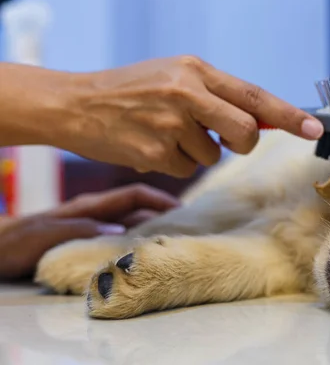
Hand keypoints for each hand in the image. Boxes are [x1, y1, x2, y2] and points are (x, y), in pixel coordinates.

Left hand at [0, 184, 179, 278]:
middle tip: (189, 227)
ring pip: (132, 226)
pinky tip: (144, 256)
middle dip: (165, 215)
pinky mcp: (88, 243)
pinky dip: (136, 245)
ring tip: (174, 242)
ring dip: (152, 231)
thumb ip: (81, 229)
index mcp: (91, 206)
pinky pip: (120, 240)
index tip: (184, 208)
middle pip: (139, 211)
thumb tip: (120, 232)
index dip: (161, 199)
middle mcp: (97, 215)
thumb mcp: (46, 234)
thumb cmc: (16, 241)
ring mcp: (93, 228)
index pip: (135, 195)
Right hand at [59, 56, 323, 176]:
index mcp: (195, 70)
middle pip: (245, 131)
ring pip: (211, 156)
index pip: (254, 95)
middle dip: (241, 142)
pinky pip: (184, 169)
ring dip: (193, 151)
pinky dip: (171, 162)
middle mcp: (186, 93)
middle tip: (221, 137)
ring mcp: (170, 123)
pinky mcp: (154, 152)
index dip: (288, 115)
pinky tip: (147, 144)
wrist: (75, 103)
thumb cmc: (132, 91)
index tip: (315, 129)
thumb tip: (259, 121)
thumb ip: (217, 96)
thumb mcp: (176, 78)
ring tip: (162, 132)